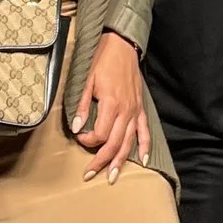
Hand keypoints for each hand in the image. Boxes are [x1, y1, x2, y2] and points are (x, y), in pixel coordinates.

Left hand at [72, 30, 150, 181]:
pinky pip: (144, 131)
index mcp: (112, 103)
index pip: (101, 134)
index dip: (89, 141)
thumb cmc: (102, 60)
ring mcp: (135, 110)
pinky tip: (143, 160)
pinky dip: (144, 146)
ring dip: (121, 161)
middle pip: (115, 143)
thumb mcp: (87, 80)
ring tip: (113, 177)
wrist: (122, 46)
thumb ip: (83, 105)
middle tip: (89, 175)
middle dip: (102, 161)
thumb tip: (77, 126)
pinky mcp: (140, 108)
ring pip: (129, 142)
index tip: (80, 138)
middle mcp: (126, 110)